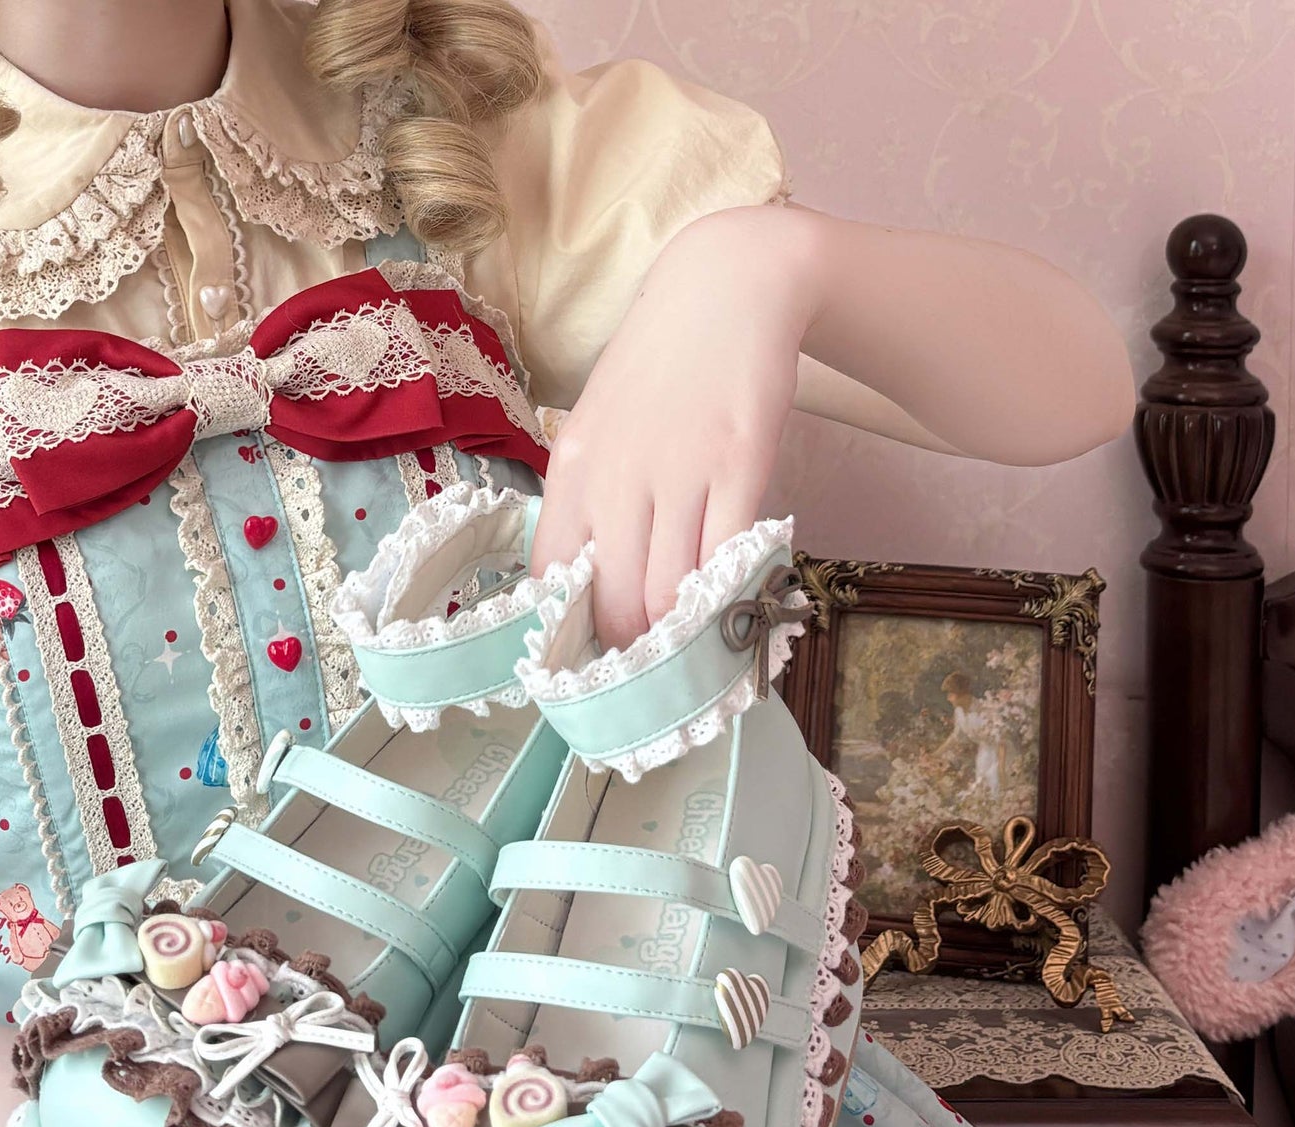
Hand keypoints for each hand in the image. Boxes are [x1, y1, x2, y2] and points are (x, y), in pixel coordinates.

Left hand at [529, 204, 813, 649]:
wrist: (727, 288)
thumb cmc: (659, 366)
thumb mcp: (595, 427)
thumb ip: (588, 501)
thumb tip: (581, 584)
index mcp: (572, 471)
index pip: (554, 580)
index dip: (573, 633)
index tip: (593, 657)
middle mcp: (617, 479)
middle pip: (615, 605)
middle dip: (631, 652)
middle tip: (649, 670)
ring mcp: (680, 475)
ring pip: (670, 596)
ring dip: (679, 637)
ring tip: (689, 649)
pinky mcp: (740, 470)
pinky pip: (726, 562)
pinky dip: (727, 599)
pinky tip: (728, 608)